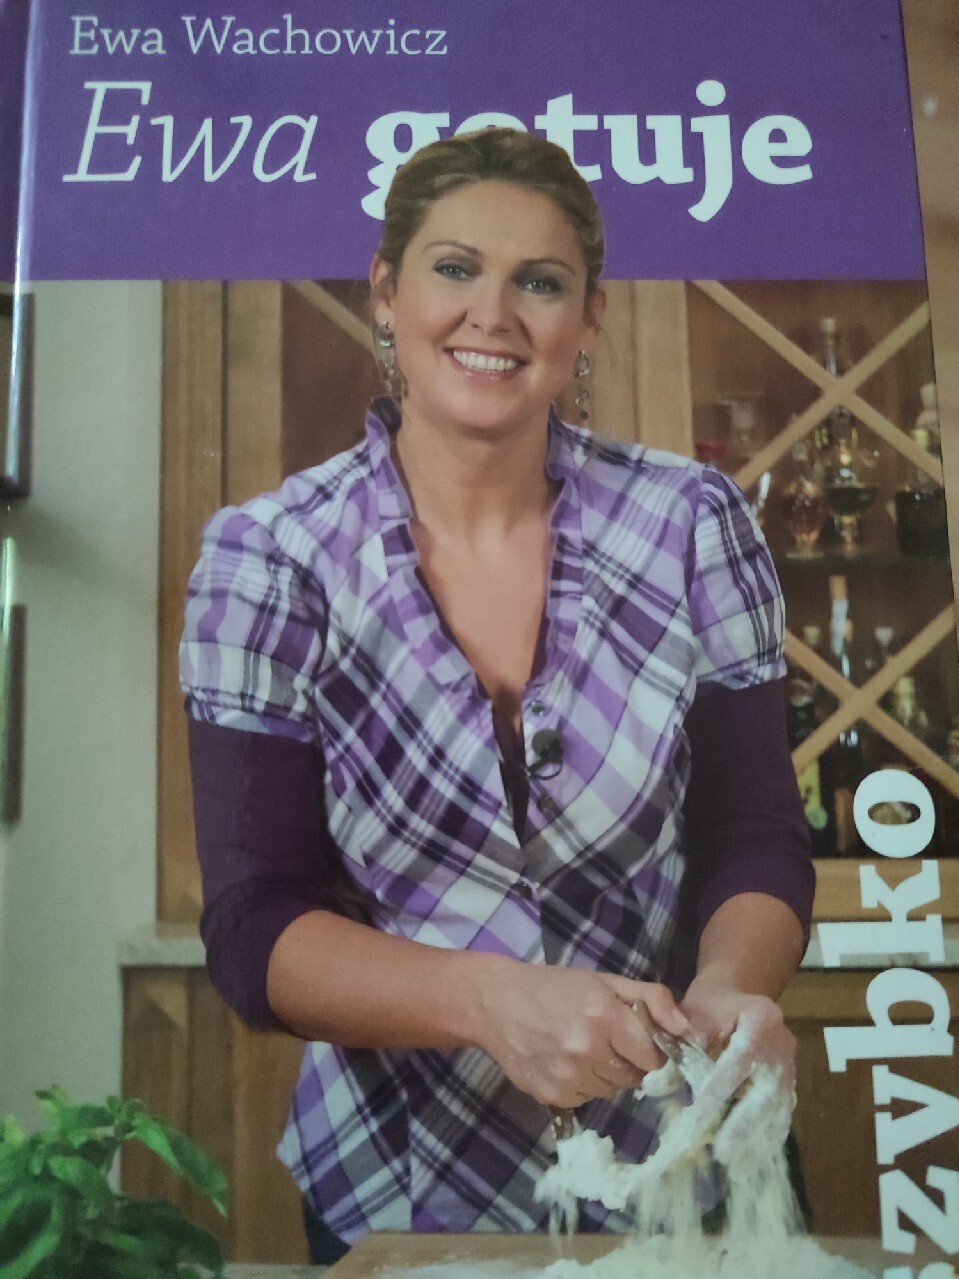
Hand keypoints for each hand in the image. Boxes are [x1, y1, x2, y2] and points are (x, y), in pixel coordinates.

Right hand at [473, 961, 690, 1108]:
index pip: (654, 1057)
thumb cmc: (557, 987)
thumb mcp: (607, 981)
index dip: (652, 1051)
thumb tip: (688, 1031)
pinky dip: (583, 1084)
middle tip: (607, 1040)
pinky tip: (565, 1061)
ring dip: (606, 1075)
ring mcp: (567, 1076)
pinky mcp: (552, 1096)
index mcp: (605, 1016)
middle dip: (628, 1062)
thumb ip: (653, 1000)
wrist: (497, 1003)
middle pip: (634, 1077)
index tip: (639, 1042)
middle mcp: (587, 1049)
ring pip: (611, 1090)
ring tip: (583, 1049)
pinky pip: (586, 1099)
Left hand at [679, 974, 796, 1170]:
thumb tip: (659, 1083)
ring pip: (777, 1109)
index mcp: (762, 1018)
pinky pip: (780, 1115)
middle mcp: (782, 1044)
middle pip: (766, 1090)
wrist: (738, 996)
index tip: (700, 1111)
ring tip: (738, 1166)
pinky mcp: (788, 1084)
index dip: (721, 1086)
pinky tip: (752, 1160)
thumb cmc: (711, 1005)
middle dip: (744, 1125)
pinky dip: (766, 1138)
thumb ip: (681, 1046)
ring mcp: (789, 1066)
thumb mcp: (693, 1014)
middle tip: (723, 1152)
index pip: (741, 1058)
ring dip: (758, 1140)